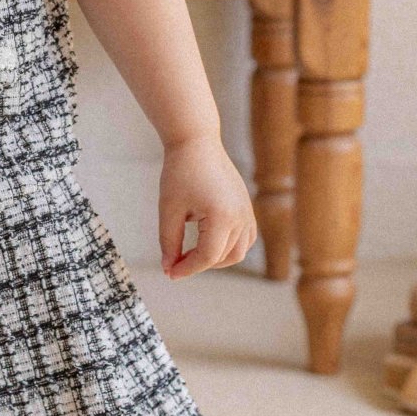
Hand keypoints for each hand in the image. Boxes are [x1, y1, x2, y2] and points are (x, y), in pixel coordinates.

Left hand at [158, 133, 257, 278]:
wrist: (196, 143)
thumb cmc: (181, 171)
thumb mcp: (169, 209)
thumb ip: (169, 242)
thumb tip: (169, 267)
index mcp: (222, 216)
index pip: (207, 256)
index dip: (187, 268)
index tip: (170, 273)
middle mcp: (240, 217)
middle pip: (223, 257)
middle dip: (199, 264)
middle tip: (175, 262)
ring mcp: (247, 212)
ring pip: (238, 252)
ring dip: (216, 258)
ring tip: (190, 253)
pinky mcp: (246, 207)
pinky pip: (245, 238)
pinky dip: (229, 247)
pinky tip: (208, 242)